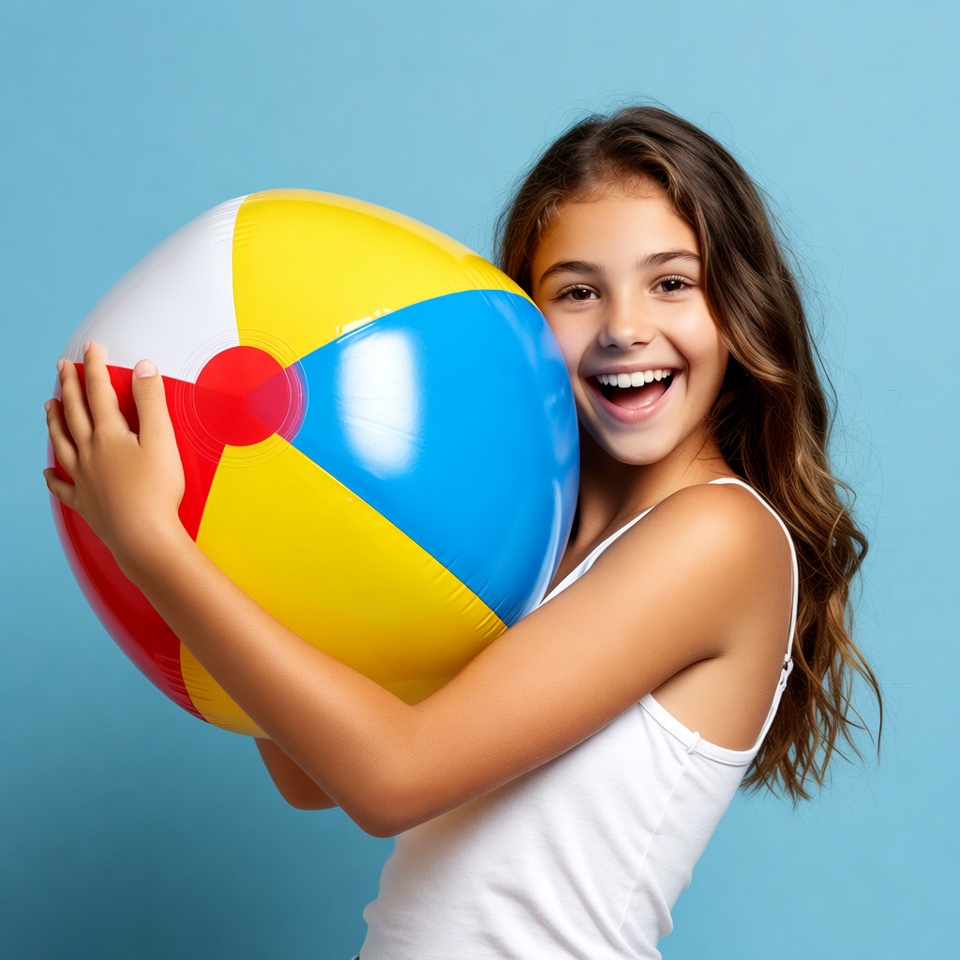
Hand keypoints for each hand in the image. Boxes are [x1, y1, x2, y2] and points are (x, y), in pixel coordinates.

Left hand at [44, 342, 185, 573]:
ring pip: (62, 443)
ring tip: (49, 405)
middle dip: (70, 386)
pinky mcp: (87, 503)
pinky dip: (54, 478)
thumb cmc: (156, 490)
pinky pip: (63, 487)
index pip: (99, 392)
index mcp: (109, 435)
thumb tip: (143, 368)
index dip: (95, 367)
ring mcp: (85, 479)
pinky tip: (48, 472)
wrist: (143, 536)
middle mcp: (90, 453)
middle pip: (75, 413)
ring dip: (54, 421)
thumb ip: (151, 402)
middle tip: (63, 367)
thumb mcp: (161, 439)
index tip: (91, 348)